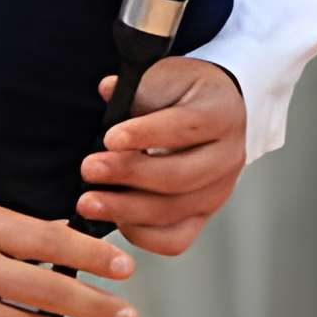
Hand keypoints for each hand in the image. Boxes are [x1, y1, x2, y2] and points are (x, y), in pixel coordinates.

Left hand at [79, 58, 246, 257]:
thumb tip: (108, 90)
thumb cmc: (183, 93)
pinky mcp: (205, 215)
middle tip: (88, 170)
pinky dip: (142, 235)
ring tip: (88, 203)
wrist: (215, 112)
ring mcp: (220, 191)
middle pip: (178, 177)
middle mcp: (228, 157)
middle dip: (128, 175)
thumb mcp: (166, 77)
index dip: (145, 134)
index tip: (109, 138)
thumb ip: (138, 87)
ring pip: (173, 211)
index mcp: (221, 114)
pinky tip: (116, 219)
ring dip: (125, 210)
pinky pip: (175, 239)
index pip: (184, 127)